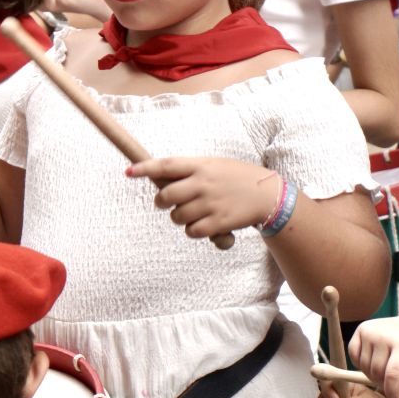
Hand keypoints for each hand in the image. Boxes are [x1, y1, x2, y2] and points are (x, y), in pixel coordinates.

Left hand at [125, 156, 281, 240]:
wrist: (269, 194)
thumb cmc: (235, 178)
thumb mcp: (213, 166)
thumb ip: (189, 171)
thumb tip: (159, 179)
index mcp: (200, 166)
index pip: (166, 165)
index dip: (144, 169)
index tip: (128, 172)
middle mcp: (203, 184)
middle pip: (165, 196)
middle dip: (161, 202)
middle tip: (168, 203)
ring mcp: (211, 204)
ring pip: (177, 217)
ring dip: (180, 218)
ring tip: (196, 212)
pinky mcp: (219, 223)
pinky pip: (192, 232)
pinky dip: (194, 231)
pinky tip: (205, 224)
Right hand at [349, 313, 398, 397]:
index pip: (392, 373)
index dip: (392, 390)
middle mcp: (384, 335)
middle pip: (376, 371)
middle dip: (382, 383)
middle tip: (391, 386)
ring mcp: (371, 330)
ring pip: (364, 365)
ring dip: (372, 375)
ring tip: (384, 375)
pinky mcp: (362, 329)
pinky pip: (353, 354)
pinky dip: (361, 364)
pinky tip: (373, 364)